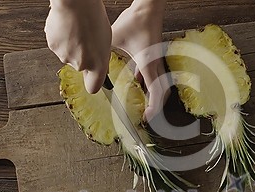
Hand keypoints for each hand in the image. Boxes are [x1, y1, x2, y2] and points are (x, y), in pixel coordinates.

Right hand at [45, 0, 111, 93]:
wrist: (75, 3)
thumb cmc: (92, 16)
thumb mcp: (105, 39)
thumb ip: (100, 56)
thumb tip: (95, 65)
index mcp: (97, 64)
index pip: (93, 87)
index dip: (92, 82)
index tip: (92, 79)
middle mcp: (80, 65)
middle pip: (79, 65)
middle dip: (81, 55)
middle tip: (85, 38)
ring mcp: (64, 56)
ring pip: (67, 54)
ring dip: (70, 45)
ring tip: (76, 29)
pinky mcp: (52, 47)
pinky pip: (57, 45)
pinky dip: (60, 38)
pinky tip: (66, 27)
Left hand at [112, 0, 166, 119]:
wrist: (148, 8)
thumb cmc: (135, 22)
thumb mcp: (115, 39)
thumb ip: (105, 52)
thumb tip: (93, 63)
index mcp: (149, 64)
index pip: (156, 92)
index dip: (153, 107)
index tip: (146, 117)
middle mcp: (155, 65)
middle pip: (162, 92)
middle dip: (155, 106)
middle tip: (145, 116)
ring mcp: (156, 60)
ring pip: (159, 84)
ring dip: (152, 95)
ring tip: (142, 105)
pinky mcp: (154, 55)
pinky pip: (153, 74)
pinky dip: (147, 83)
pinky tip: (137, 83)